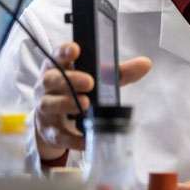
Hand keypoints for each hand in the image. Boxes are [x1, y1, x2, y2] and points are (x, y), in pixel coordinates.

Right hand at [33, 42, 151, 159]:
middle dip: (70, 80)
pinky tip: (85, 139)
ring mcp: (44, 108)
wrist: (57, 123)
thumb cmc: (78, 93)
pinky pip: (57, 134)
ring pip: (48, 104)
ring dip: (66, 104)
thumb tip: (145, 64)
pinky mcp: (48, 130)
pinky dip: (71, 137)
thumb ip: (119, 73)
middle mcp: (46, 87)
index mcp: (57, 68)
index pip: (57, 56)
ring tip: (85, 104)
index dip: (64, 52)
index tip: (76, 50)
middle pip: (51, 79)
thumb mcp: (97, 81)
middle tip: (89, 83)